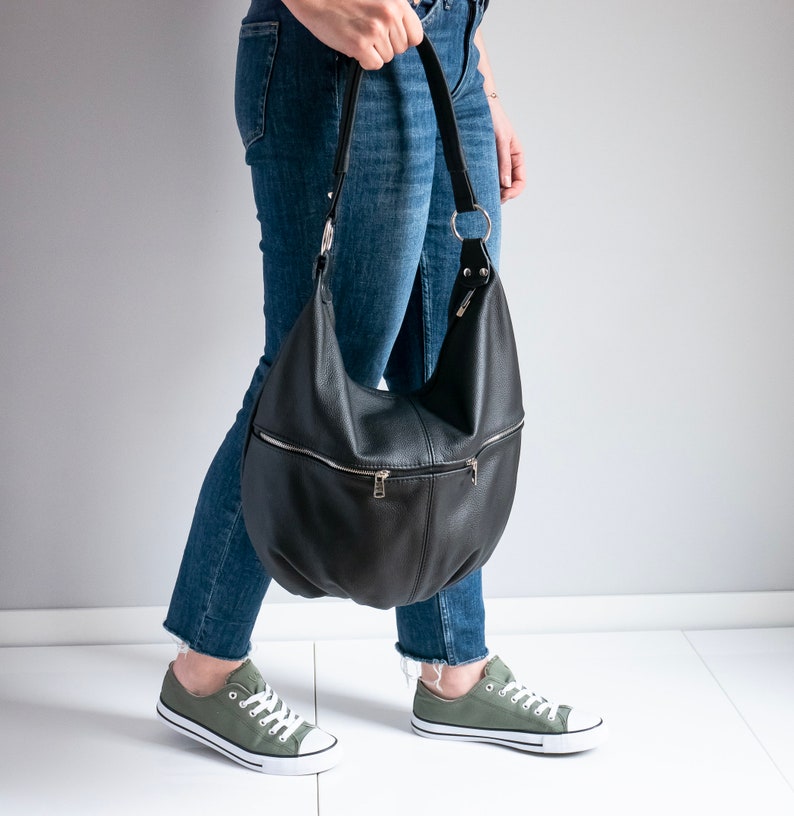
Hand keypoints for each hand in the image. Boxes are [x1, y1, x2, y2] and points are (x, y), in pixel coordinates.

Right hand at [281, 0, 423, 69]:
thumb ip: (395, 11)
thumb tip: (409, 34)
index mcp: (396, 2)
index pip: (416, 36)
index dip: (403, 40)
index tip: (390, 37)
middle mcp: (389, 15)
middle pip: (401, 50)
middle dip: (386, 45)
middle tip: (367, 31)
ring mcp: (375, 30)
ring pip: (387, 58)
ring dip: (373, 52)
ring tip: (358, 34)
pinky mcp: (360, 45)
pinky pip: (374, 65)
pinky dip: (364, 60)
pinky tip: (354, 45)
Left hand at [488, 96, 525, 202]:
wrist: (479, 104)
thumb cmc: (493, 117)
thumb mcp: (501, 140)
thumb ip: (504, 162)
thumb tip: (505, 184)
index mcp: (516, 157)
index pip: (520, 182)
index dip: (513, 192)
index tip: (503, 196)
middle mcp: (507, 162)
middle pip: (508, 187)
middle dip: (502, 195)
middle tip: (491, 199)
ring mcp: (495, 162)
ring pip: (497, 184)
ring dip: (493, 190)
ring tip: (483, 193)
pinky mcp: (483, 161)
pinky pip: (486, 177)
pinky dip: (484, 183)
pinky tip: (478, 185)